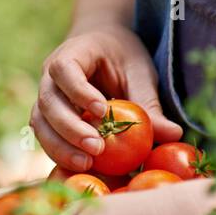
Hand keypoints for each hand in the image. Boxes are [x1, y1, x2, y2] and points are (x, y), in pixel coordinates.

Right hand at [32, 22, 182, 171]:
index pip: (64, 69)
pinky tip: (79, 166)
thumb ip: (149, 102)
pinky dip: (59, 152)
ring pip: (40, 122)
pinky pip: (45, 136)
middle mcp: (50, 75)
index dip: (78, 91)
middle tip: (96, 148)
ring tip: (86, 164)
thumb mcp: (139, 72)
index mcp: (72, 53)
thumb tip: (175, 134)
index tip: (102, 111)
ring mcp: (45, 97)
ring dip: (60, 146)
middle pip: (48, 101)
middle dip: (70, 128)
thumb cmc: (122, 57)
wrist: (102, 48)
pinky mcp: (47, 117)